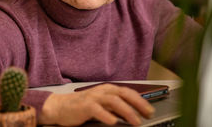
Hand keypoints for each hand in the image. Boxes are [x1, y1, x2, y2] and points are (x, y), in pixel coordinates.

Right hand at [38, 83, 154, 125]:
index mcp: (108, 89)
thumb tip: (133, 114)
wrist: (60, 107)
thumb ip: (115, 107)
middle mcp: (103, 91)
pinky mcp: (85, 106)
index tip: (150, 111)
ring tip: (136, 121)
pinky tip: (114, 122)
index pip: (129, 92)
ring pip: (114, 101)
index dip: (141, 101)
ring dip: (127, 111)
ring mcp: (94, 97)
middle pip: (124, 94)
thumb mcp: (102, 104)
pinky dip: (106, 116)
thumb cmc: (83, 107)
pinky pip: (97, 110)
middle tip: (148, 114)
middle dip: (138, 104)